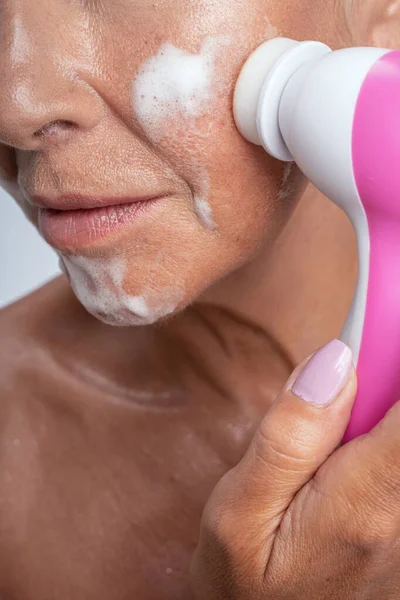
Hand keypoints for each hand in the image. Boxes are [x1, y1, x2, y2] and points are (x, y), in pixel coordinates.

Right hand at [191, 339, 399, 598]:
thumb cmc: (246, 584)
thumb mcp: (238, 513)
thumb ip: (289, 434)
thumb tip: (337, 360)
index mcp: (367, 500)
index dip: (396, 347)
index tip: (378, 318)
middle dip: (383, 377)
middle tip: (338, 384)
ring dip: (378, 406)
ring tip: (331, 429)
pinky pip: (397, 457)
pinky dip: (378, 430)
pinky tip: (344, 447)